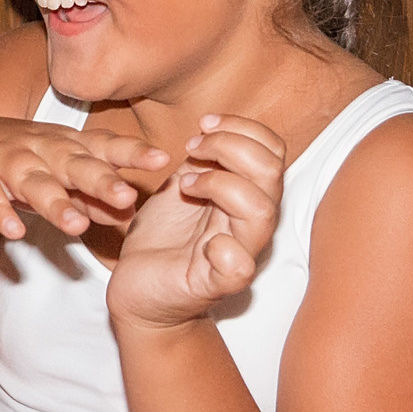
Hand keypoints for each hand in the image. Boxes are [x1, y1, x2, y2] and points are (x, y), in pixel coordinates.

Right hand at [0, 117, 165, 240]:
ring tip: (76, 225)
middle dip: (99, 179)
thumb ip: (92, 195)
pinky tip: (14, 230)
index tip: (162, 160)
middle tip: (125, 196)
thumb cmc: (23, 162)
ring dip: (54, 202)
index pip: (104, 147)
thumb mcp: (59, 175)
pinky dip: (0, 211)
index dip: (132, 153)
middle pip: (73, 164)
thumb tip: (131, 212)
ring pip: (32, 182)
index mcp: (66, 146)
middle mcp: (39, 149)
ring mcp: (5, 160)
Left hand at [105, 115, 283, 331]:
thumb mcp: (183, 183)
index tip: (203, 123)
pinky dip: (226, 250)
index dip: (243, 128)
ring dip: (219, 185)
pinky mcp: (214, 283)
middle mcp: (250, 223)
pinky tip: (206, 241)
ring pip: (261, 212)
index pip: (273, 151)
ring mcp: (237, 253)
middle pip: (272, 173)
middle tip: (192, 149)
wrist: (139, 288)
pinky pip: (240, 268)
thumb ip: (204, 159)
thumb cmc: (164, 236)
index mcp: (248, 195)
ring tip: (184, 186)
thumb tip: (211, 127)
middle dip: (229, 146)